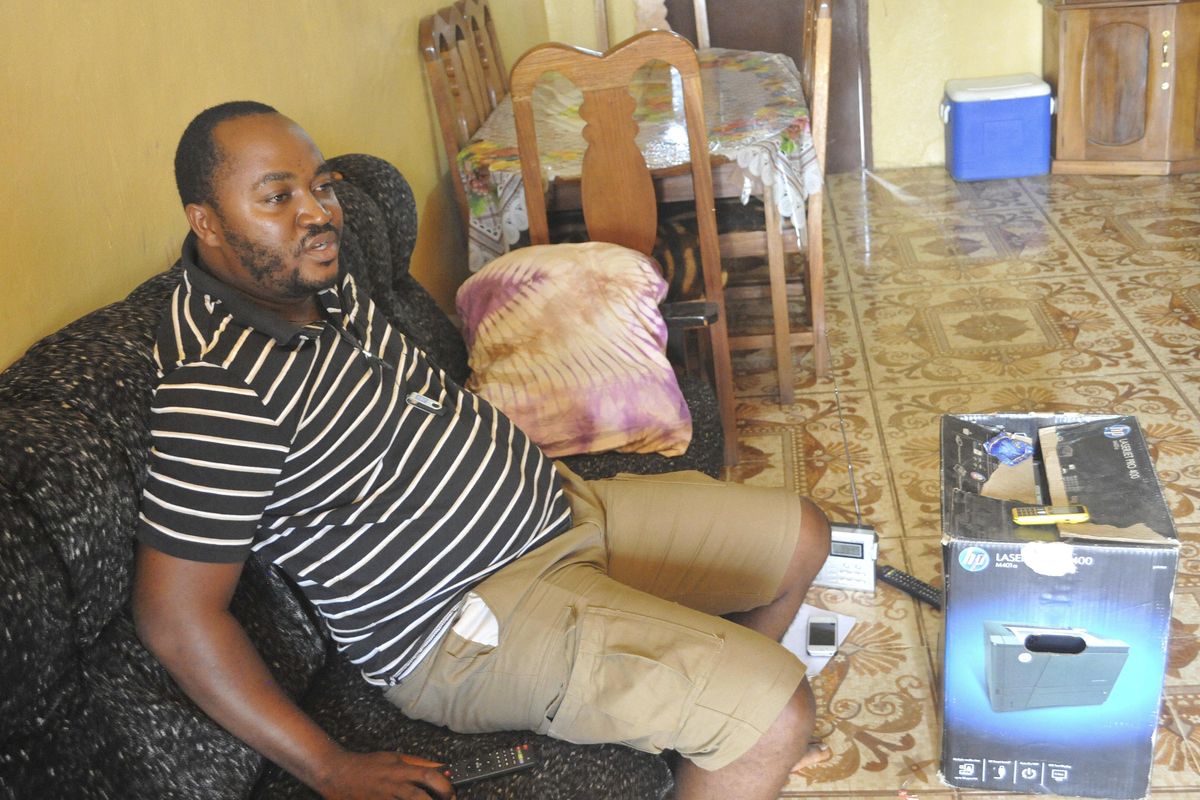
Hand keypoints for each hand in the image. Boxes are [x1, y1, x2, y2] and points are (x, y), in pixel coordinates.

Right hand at [315, 750, 454, 799]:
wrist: (337, 773)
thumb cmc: (367, 765)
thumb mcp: (394, 757)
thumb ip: (417, 763)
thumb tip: (440, 767)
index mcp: (400, 768)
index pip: (428, 775)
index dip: (444, 785)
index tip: (452, 792)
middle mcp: (393, 783)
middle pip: (418, 796)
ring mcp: (383, 797)